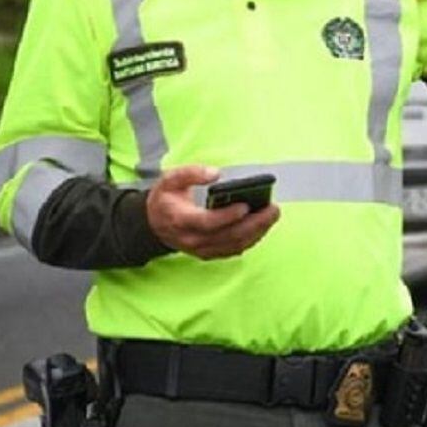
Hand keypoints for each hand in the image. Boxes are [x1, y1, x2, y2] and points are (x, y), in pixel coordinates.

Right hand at [146, 166, 279, 259]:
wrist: (154, 224)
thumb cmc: (165, 200)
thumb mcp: (170, 179)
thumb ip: (190, 173)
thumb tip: (215, 173)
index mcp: (181, 219)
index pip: (207, 222)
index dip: (228, 216)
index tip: (246, 205)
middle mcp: (192, 239)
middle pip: (228, 236)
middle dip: (254, 223)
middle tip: (272, 209)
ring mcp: (201, 249)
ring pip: (234, 245)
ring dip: (257, 232)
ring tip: (272, 215)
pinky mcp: (210, 253)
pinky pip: (234, 250)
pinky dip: (251, 239)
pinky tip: (263, 226)